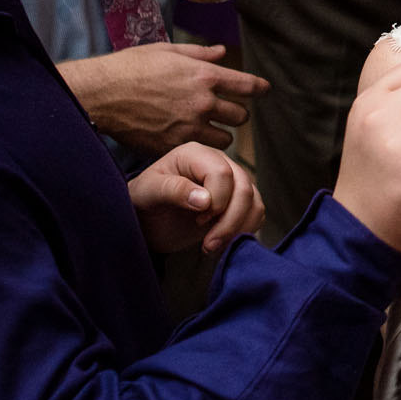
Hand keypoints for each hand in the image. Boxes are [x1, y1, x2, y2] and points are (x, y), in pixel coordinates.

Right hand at [61, 41, 269, 152]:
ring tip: (210, 130)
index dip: (259, 88)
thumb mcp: (168, 51)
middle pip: (241, 117)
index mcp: (205, 76)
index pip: (247, 86)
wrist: (102, 94)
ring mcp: (189, 128)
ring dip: (221, 135)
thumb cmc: (131, 67)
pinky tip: (187, 140)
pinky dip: (197, 147)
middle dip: (237, 114)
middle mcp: (203, 103)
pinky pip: (198, 151)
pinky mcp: (173, 146)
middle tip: (227, 112)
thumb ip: (199, 54)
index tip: (264, 90)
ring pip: (225, 140)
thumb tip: (221, 52)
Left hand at [128, 142, 263, 253]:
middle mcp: (218, 162)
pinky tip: (222, 242)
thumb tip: (205, 200)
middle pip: (243, 188)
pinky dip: (245, 230)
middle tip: (208, 244)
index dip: (216, 200)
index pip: (222, 173)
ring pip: (254, 201)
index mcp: (196, 154)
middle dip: (229, 221)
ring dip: (238, 228)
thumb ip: (173, 190)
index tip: (197, 220)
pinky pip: (256, 212)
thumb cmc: (144, 200)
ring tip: (213, 245)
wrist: (148, 220)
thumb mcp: (148, 192)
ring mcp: (232, 181)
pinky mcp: (238, 201)